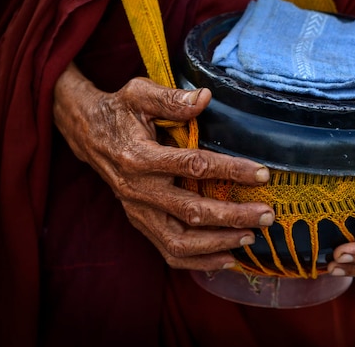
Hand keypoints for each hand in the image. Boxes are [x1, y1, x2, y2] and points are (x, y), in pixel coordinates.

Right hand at [53, 62, 274, 270]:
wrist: (87, 134)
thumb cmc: (119, 112)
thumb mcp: (138, 93)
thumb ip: (170, 98)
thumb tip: (205, 97)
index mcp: (139, 157)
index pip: (193, 166)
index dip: (230, 170)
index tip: (261, 173)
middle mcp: (138, 191)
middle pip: (191, 212)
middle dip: (233, 216)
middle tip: (267, 215)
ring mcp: (138, 211)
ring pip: (180, 241)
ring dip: (218, 244)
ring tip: (252, 238)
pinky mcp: (140, 222)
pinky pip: (169, 252)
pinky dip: (199, 262)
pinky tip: (228, 259)